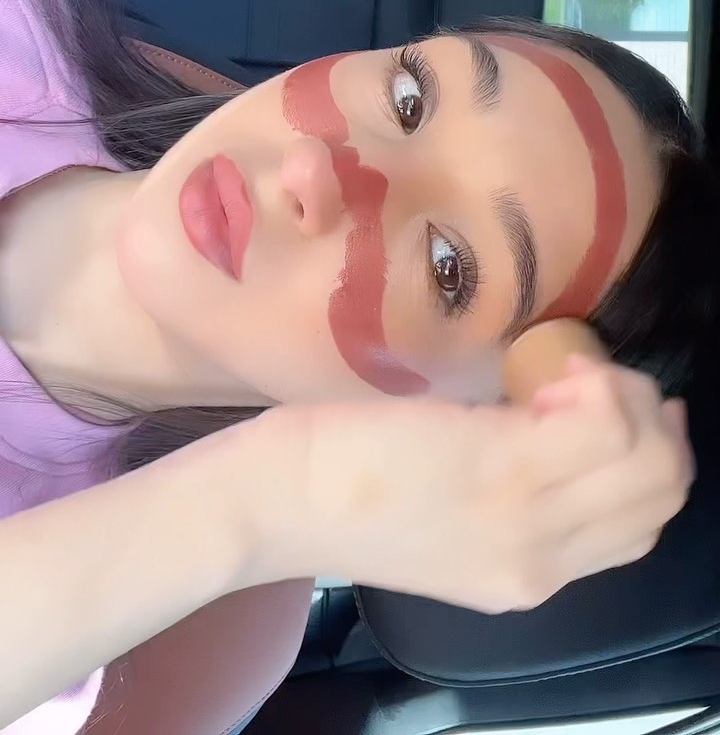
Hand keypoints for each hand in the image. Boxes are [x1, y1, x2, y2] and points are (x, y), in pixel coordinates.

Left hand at [298, 358, 694, 612]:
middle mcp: (543, 560)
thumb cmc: (344, 489)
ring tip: (567, 375)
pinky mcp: (500, 467)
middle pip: (662, 491)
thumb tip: (553, 420)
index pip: (641, 526)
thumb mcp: (446, 516)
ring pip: (651, 457)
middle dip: (652, 417)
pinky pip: (605, 423)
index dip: (649, 454)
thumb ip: (507, 491)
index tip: (605, 404)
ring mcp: (526, 519)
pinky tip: (552, 370)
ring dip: (628, 394)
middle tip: (590, 381)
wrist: (274, 505)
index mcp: (529, 574)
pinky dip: (598, 382)